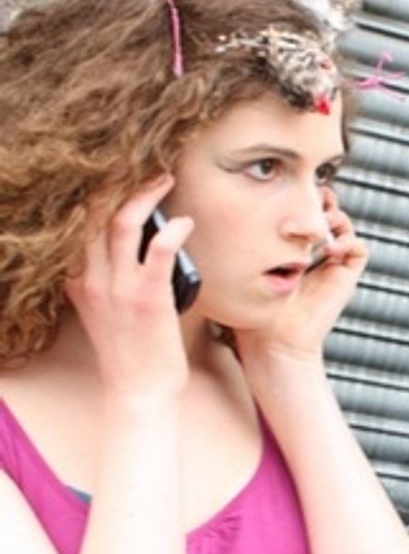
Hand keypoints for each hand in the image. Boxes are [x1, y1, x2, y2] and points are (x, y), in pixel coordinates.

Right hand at [66, 176, 191, 399]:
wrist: (139, 390)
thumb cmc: (133, 351)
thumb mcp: (107, 309)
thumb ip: (112, 277)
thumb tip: (141, 244)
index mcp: (78, 279)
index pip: (79, 222)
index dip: (96, 191)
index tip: (115, 170)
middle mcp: (92, 279)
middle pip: (94, 213)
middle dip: (116, 181)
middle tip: (142, 162)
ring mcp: (119, 288)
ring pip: (123, 224)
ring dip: (146, 195)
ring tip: (165, 178)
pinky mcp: (149, 299)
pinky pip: (159, 254)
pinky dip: (172, 231)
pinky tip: (184, 221)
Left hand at [234, 187, 365, 368]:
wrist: (274, 340)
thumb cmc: (252, 310)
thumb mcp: (241, 268)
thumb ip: (236, 244)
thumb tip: (217, 213)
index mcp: (290, 251)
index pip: (301, 214)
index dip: (299, 200)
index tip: (285, 195)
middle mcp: (314, 256)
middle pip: (326, 213)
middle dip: (321, 201)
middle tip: (309, 199)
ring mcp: (332, 266)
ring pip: (345, 227)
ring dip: (336, 217)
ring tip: (321, 222)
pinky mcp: (345, 278)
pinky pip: (359, 249)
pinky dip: (349, 241)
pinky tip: (329, 249)